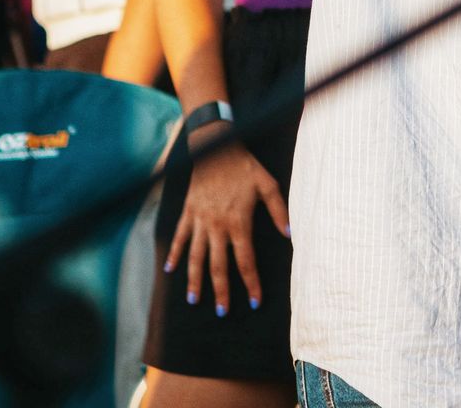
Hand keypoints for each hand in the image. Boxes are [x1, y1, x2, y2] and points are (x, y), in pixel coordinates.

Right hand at [164, 136, 289, 313]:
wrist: (216, 146)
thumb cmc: (244, 166)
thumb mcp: (267, 184)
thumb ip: (279, 210)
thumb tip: (290, 234)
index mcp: (239, 222)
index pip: (246, 261)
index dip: (251, 283)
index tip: (254, 302)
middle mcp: (217, 226)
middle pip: (219, 266)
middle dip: (221, 291)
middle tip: (222, 312)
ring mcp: (200, 221)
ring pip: (196, 257)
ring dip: (195, 280)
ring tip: (194, 300)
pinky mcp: (188, 212)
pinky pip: (179, 237)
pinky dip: (174, 253)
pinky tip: (170, 270)